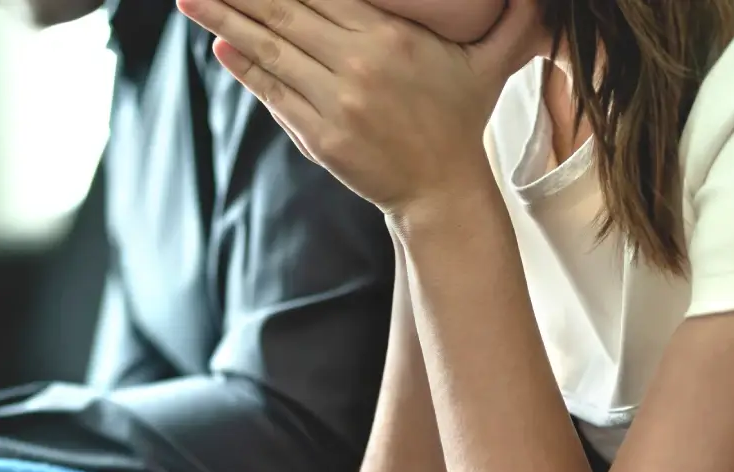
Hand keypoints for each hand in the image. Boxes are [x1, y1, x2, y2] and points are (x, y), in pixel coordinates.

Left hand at [178, 0, 544, 213]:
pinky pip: (273, 93)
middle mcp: (359, 66)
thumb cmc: (460, 119)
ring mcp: (335, 103)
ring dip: (225, 20)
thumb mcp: (491, 61)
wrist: (442, 192)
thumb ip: (513, 17)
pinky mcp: (318, 136)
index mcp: (392, 38)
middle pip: (286, 10)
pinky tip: (220, 43)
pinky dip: (245, 67)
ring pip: (270, 49)